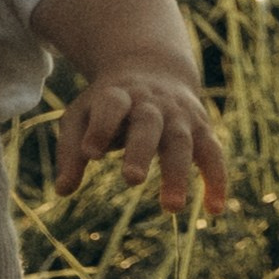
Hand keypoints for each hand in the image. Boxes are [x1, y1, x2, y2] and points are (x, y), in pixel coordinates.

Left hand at [54, 63, 228, 215]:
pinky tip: (214, 210)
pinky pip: (213, 153)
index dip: (101, 127)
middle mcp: (151, 103)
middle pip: (148, 124)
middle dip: (141, 150)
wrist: (154, 68)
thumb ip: (71, 151)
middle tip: (131, 180)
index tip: (91, 154)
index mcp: (117, 95)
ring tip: (171, 208)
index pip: (110, 106)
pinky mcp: (201, 129)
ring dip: (178, 173)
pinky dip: (216, 179)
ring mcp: (179, 115)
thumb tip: (62, 191)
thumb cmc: (109, 104)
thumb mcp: (82, 116)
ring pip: (182, 141)